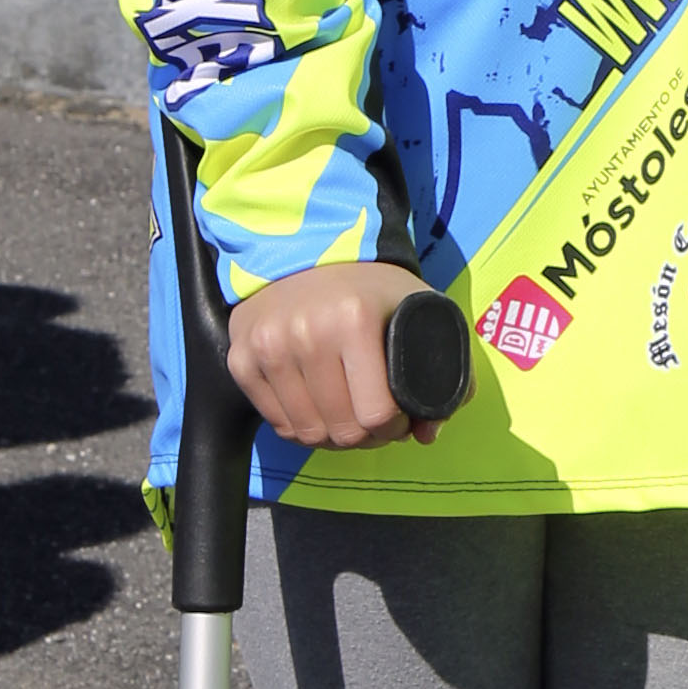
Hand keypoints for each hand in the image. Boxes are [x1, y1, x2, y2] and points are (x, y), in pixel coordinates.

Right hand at [224, 258, 440, 449]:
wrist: (305, 252)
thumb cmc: (369, 288)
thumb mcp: (420, 310)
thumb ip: (445, 370)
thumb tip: (429, 433)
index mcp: (354, 321)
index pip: (376, 413)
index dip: (394, 427)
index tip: (398, 417)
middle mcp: (306, 333)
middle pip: (342, 429)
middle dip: (366, 436)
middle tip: (373, 421)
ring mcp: (268, 348)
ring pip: (307, 432)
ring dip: (332, 436)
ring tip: (347, 417)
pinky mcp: (241, 359)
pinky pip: (276, 423)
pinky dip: (300, 426)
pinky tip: (318, 408)